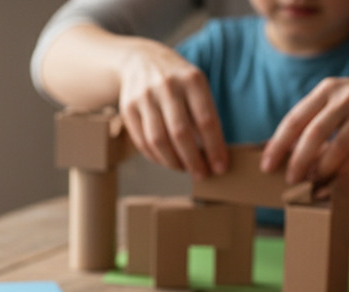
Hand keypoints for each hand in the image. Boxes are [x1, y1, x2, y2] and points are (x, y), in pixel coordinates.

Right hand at [117, 39, 227, 178]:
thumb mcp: (196, 85)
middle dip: (193, 160)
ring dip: (173, 162)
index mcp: (192, 79)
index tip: (221, 167)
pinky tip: (167, 161)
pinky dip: (156, 157)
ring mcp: (145, 97)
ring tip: (184, 169)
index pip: (206, 121)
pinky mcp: (128, 108)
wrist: (139, 60)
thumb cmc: (177, 80)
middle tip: (202, 175)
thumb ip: (205, 114)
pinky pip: (142, 142)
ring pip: (159, 141)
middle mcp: (167, 86)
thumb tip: (215, 155)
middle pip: (181, 134)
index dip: (214, 148)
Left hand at [261, 71, 348, 183]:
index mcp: (327, 89)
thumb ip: (313, 118)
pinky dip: (340, 172)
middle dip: (298, 161)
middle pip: (314, 134)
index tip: (266, 166)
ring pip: (337, 147)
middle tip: (289, 180)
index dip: (278, 145)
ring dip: (321, 170)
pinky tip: (330, 181)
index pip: (295, 119)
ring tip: (310, 183)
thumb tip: (282, 150)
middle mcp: (346, 97)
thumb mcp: (337, 98)